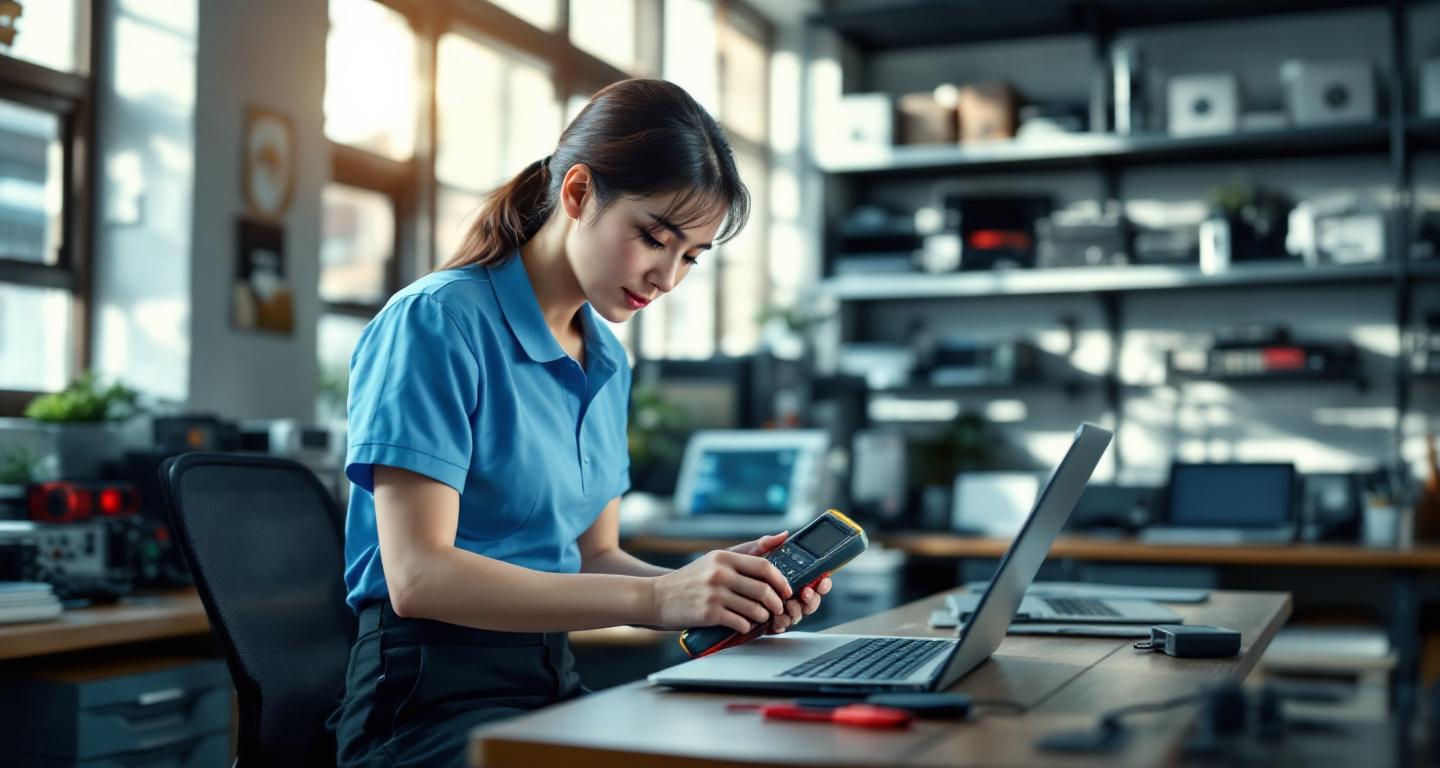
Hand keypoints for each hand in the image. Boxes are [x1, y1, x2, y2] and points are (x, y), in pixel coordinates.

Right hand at [649, 548, 792, 633]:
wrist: (657, 597)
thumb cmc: (691, 579)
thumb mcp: (716, 559)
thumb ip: (749, 549)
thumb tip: (783, 536)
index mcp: (724, 557)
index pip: (764, 566)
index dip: (781, 580)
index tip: (786, 590)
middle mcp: (719, 573)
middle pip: (763, 589)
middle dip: (776, 603)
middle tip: (778, 608)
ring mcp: (714, 594)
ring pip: (754, 609)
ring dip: (763, 617)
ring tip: (761, 617)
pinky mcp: (709, 613)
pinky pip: (740, 623)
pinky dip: (747, 627)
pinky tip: (744, 625)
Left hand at [728, 532, 832, 634]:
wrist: (706, 591)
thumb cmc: (728, 572)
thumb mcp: (745, 556)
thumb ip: (764, 546)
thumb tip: (783, 534)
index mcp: (787, 577)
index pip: (812, 580)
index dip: (822, 582)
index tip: (822, 580)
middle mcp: (787, 594)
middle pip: (810, 599)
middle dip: (811, 598)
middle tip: (804, 593)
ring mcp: (778, 610)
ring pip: (798, 614)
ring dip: (796, 611)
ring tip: (788, 606)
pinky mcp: (767, 623)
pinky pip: (781, 627)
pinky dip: (781, 623)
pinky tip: (776, 620)